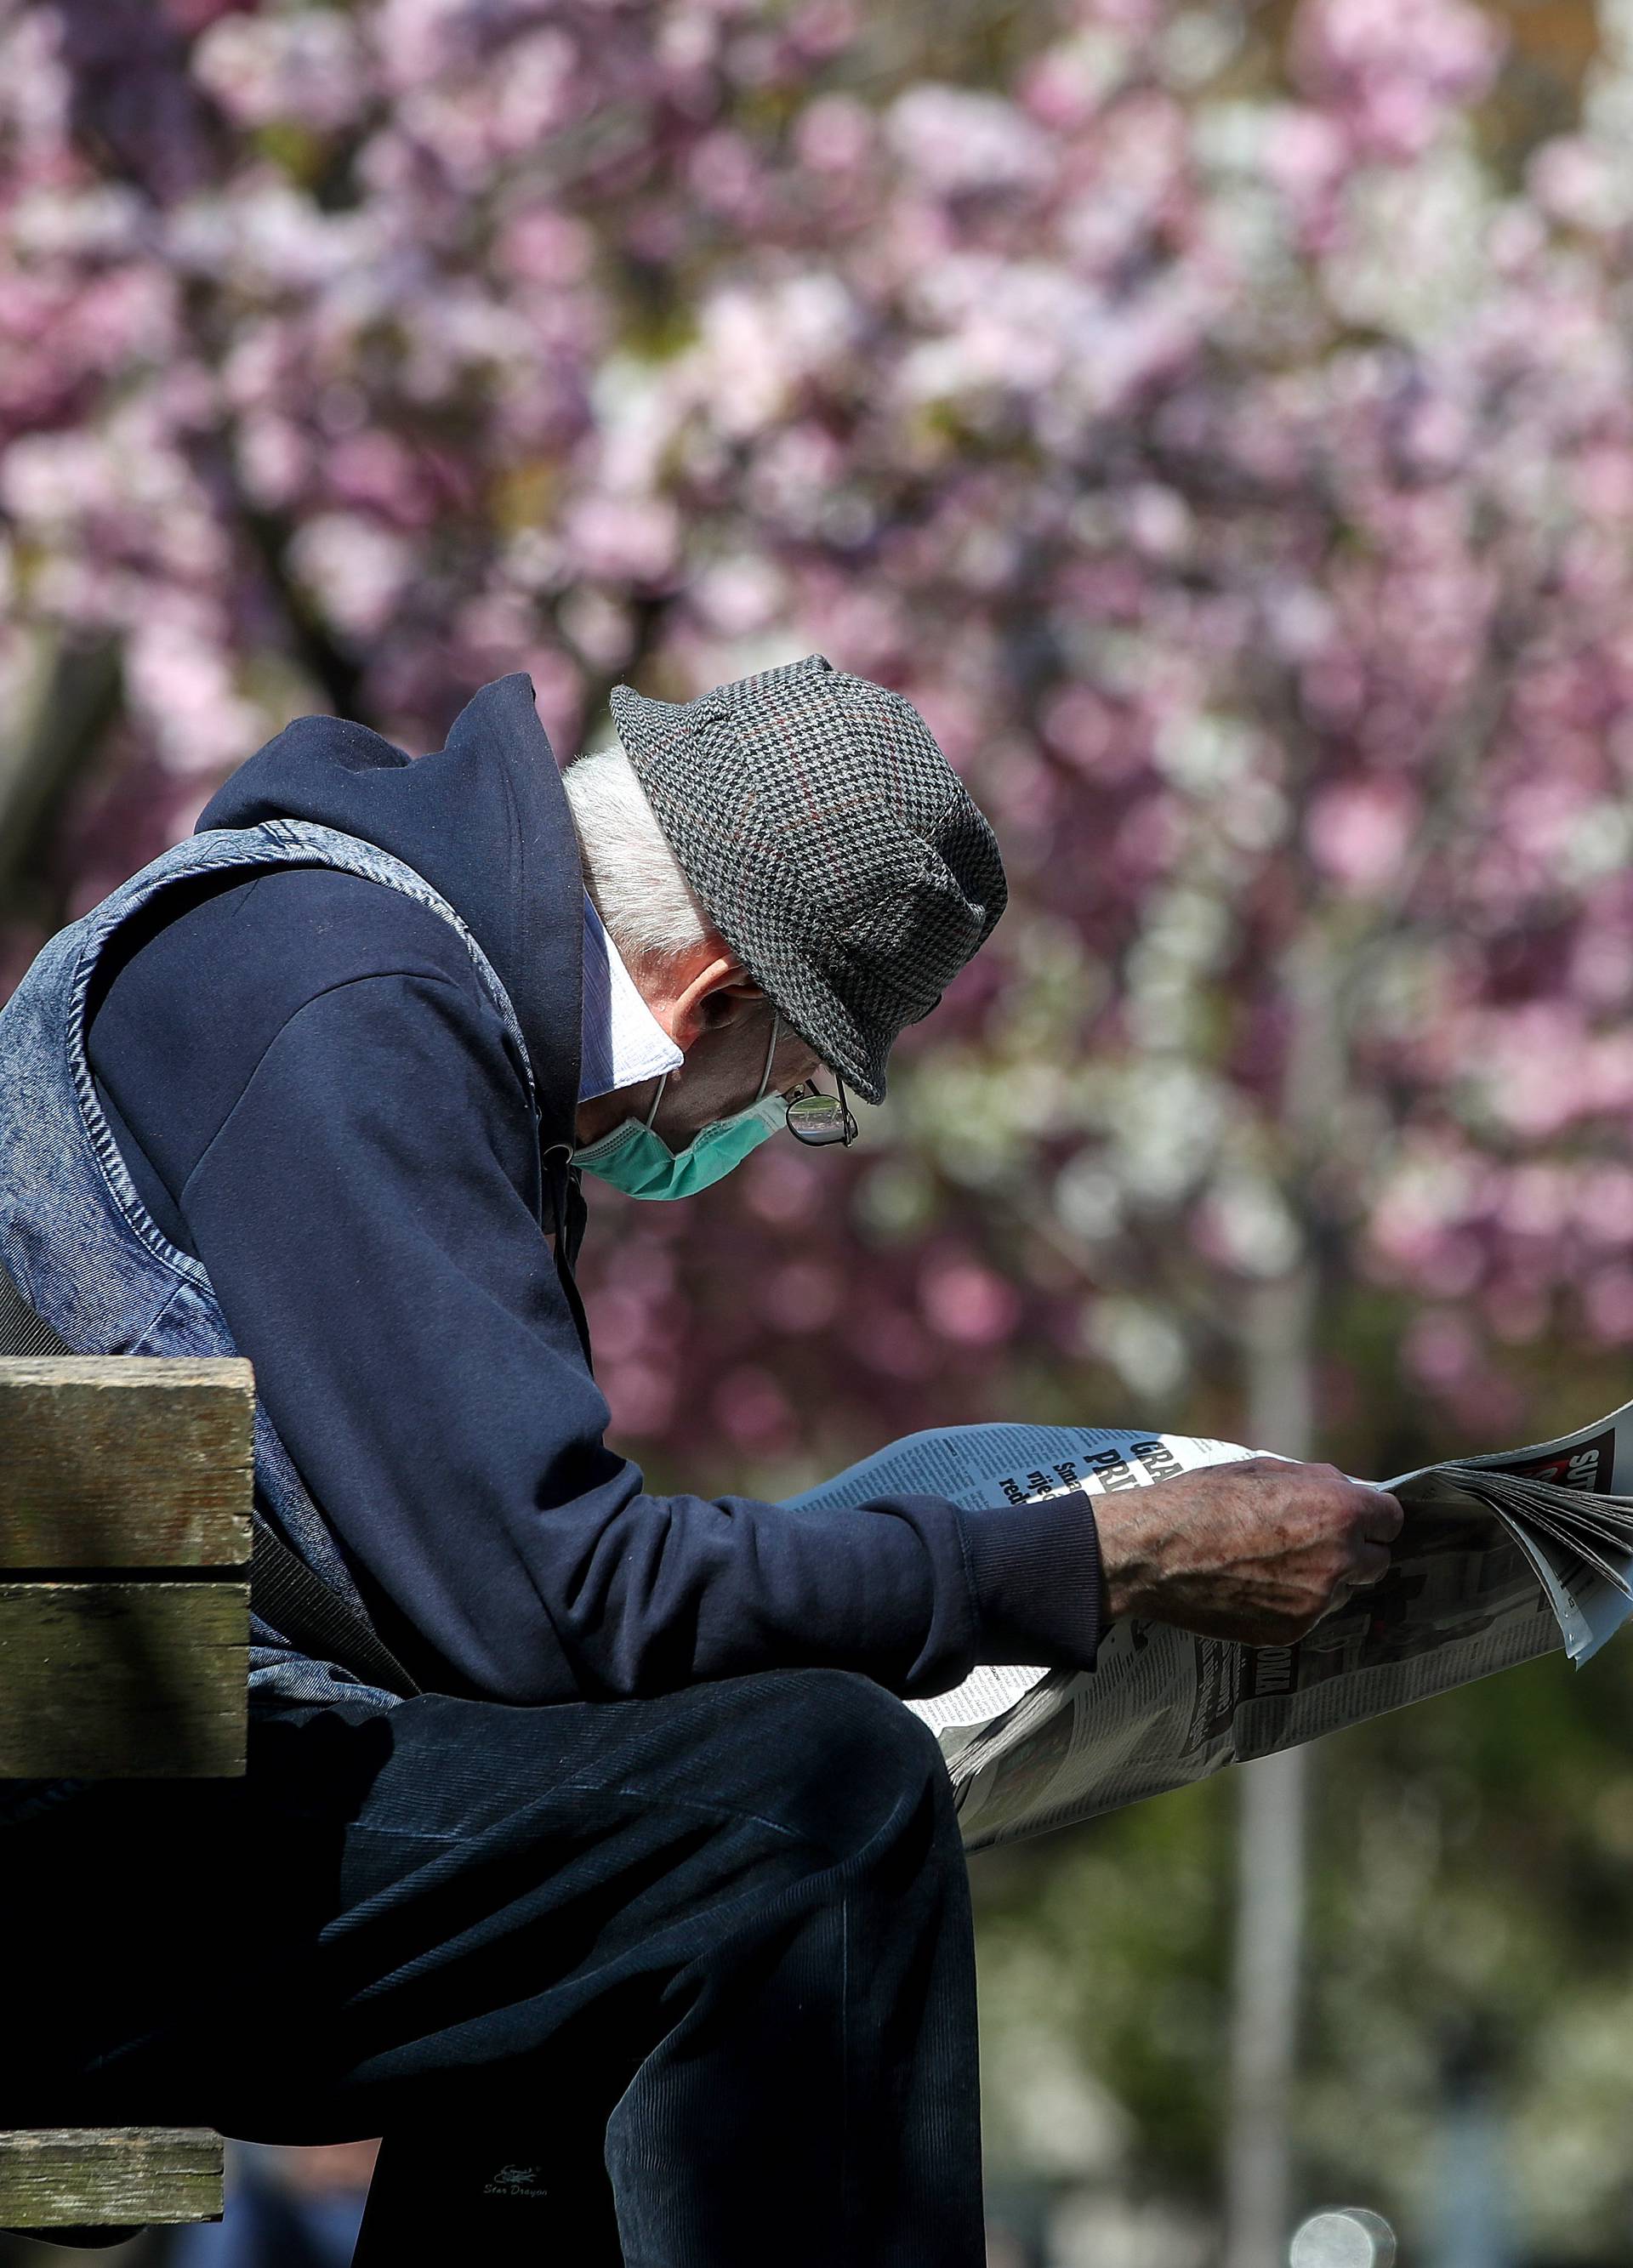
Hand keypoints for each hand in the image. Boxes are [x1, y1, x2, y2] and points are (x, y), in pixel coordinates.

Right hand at [1095, 1457, 1403, 1646]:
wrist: (1155, 1553)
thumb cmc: (1204, 1499)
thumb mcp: (1263, 1469)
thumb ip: (1316, 1482)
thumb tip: (1346, 1488)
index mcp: (1340, 1511)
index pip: (1391, 1519)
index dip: (1370, 1516)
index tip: (1353, 1518)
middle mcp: (1340, 1560)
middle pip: (1376, 1560)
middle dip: (1354, 1550)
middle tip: (1314, 1542)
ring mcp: (1318, 1602)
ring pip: (1342, 1591)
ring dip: (1324, 1579)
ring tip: (1274, 1564)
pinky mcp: (1292, 1632)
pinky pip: (1309, 1616)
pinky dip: (1292, 1603)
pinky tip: (1254, 1586)